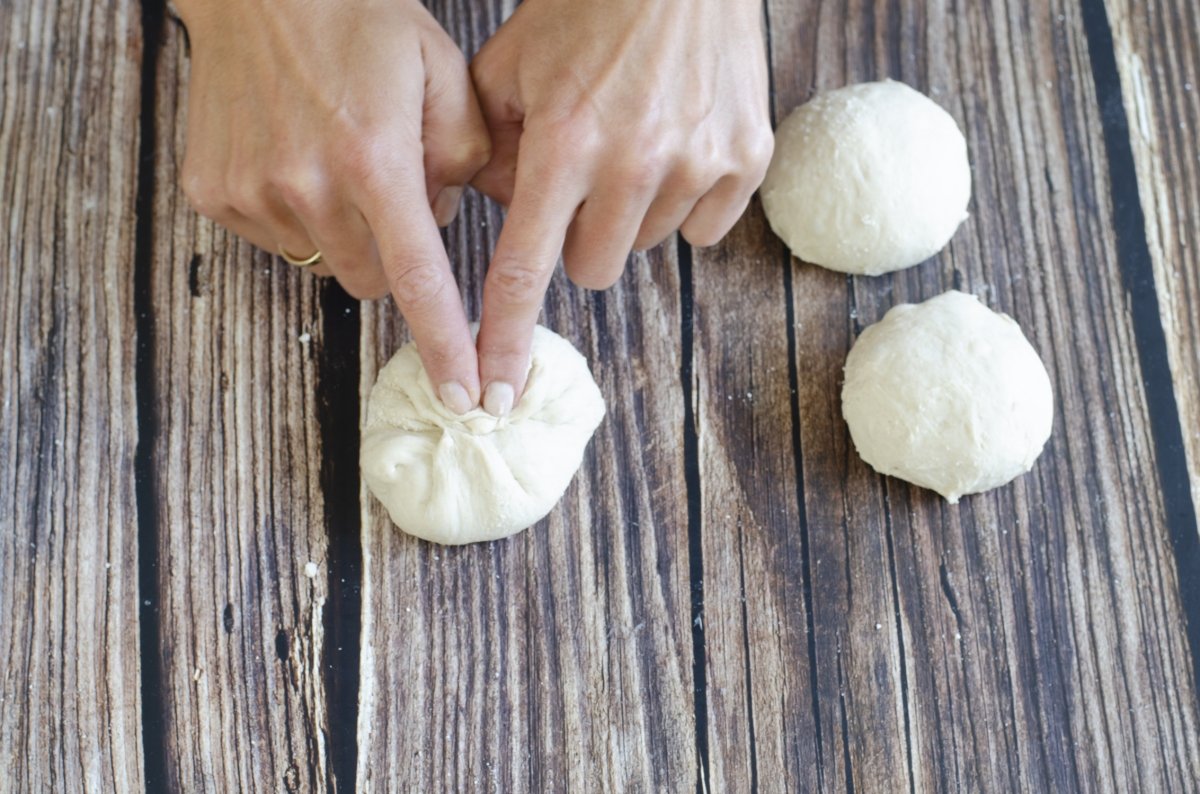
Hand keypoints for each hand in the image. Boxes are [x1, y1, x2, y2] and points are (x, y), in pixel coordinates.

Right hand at [177, 0, 490, 412]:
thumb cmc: (359, 21)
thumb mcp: (441, 72)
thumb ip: (463, 156)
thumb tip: (444, 221)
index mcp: (375, 161)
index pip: (420, 280)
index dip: (446, 344)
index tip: (465, 396)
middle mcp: (309, 186)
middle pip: (372, 281)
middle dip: (393, 254)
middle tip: (388, 189)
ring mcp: (254, 193)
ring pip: (325, 261)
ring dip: (344, 232)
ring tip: (337, 159)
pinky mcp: (214, 193)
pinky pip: (277, 238)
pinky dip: (297, 214)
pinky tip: (295, 156)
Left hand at [468, 0, 772, 414]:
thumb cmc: (588, 3)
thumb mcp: (510, 61)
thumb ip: (486, 144)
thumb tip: (492, 203)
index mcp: (565, 141)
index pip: (524, 266)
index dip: (503, 338)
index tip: (494, 395)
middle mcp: (634, 162)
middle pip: (593, 269)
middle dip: (579, 239)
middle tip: (582, 183)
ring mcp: (699, 163)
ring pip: (646, 246)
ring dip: (630, 214)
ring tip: (634, 141)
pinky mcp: (748, 159)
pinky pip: (703, 227)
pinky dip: (684, 201)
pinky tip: (677, 146)